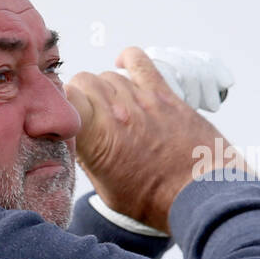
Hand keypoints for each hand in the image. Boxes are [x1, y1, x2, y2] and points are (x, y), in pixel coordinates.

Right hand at [65, 47, 247, 233]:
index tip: (62, 120)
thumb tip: (75, 140)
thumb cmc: (154, 199)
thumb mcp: (106, 189)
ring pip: (107, 75)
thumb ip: (88, 158)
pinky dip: (127, 60)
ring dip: (103, 88)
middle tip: (84, 115)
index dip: (59, 106)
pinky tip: (123, 67)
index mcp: (97, 138)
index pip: (64, 98)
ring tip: (109, 109)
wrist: (201, 194)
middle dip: (77, 96)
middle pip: (82, 81)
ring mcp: (141, 99)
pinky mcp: (163, 94)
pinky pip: (139, 61)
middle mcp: (116, 113)